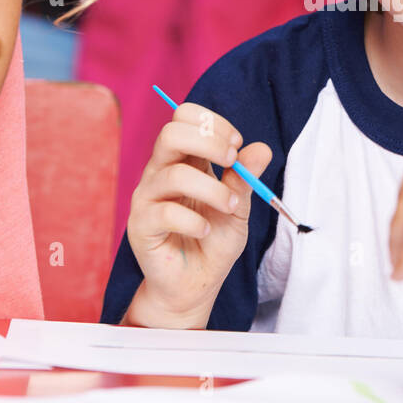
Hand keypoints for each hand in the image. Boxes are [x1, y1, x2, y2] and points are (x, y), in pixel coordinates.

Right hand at [126, 101, 270, 323]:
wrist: (196, 284)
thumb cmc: (214, 241)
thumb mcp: (238, 208)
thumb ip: (245, 179)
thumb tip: (261, 149)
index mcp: (183, 160)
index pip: (184, 118)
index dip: (212, 123)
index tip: (237, 146)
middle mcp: (161, 172)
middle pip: (171, 134)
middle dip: (208, 142)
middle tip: (232, 161)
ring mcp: (147, 198)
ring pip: (173, 175)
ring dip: (212, 190)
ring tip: (231, 208)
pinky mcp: (141, 226)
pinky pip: (164, 212)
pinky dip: (194, 220)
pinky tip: (206, 231)